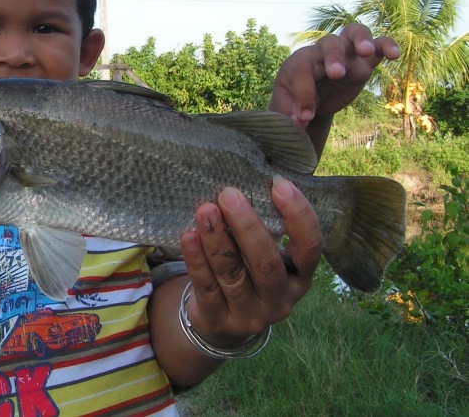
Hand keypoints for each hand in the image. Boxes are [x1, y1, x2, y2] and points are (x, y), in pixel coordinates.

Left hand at [179, 176, 321, 345]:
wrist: (223, 321)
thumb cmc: (248, 272)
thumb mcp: (265, 253)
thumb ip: (263, 224)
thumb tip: (246, 175)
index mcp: (300, 276)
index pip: (310, 247)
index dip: (298, 215)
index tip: (279, 183)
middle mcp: (280, 299)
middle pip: (267, 263)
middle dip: (247, 227)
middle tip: (228, 194)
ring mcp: (250, 314)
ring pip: (233, 275)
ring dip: (217, 240)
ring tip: (204, 210)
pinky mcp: (219, 321)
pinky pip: (207, 288)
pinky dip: (196, 261)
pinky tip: (188, 237)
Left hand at [269, 23, 399, 127]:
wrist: (311, 98)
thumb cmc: (294, 99)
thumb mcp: (287, 106)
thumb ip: (290, 112)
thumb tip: (299, 122)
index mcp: (299, 62)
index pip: (302, 71)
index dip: (304, 94)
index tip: (305, 117)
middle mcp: (322, 52)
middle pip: (328, 43)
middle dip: (333, 58)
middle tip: (336, 75)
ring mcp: (345, 53)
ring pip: (353, 33)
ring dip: (360, 39)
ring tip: (366, 51)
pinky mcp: (364, 61)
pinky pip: (378, 46)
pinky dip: (387, 46)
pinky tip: (394, 54)